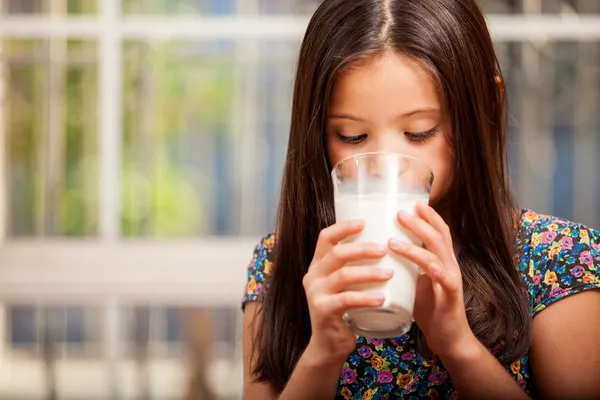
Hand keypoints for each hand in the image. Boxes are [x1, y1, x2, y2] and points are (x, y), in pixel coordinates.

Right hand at [302, 220, 392, 365]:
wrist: (329, 345)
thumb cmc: (345, 311)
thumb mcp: (344, 285)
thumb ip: (355, 268)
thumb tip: (388, 246)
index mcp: (318, 265)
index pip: (325, 237)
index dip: (343, 228)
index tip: (364, 223)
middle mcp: (313, 275)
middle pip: (336, 253)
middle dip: (362, 249)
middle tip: (385, 249)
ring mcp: (316, 293)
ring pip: (343, 275)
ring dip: (369, 272)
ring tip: (389, 274)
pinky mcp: (323, 310)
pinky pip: (346, 300)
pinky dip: (366, 298)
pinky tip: (382, 298)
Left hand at [388, 203, 475, 358]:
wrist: (448, 339)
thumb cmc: (429, 310)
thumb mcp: (415, 283)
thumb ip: (406, 267)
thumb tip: (381, 252)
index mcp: (442, 261)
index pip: (439, 232)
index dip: (429, 216)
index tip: (413, 202)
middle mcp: (450, 266)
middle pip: (439, 236)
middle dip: (420, 221)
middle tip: (399, 212)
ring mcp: (452, 279)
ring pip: (437, 252)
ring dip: (416, 241)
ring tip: (394, 236)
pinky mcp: (451, 295)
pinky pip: (442, 276)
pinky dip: (428, 266)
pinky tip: (416, 262)